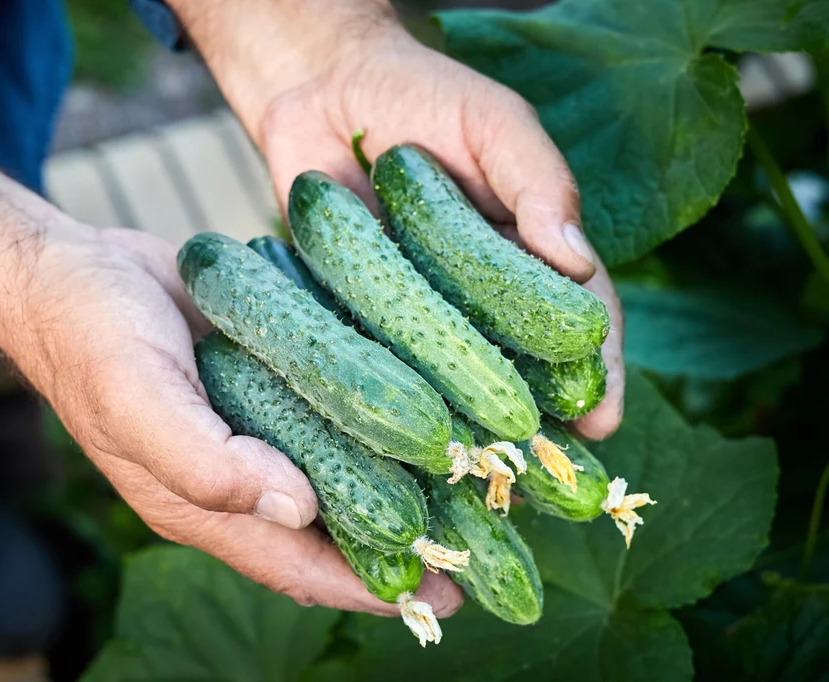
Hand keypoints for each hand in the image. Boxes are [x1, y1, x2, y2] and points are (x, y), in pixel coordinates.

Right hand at [0, 126, 460, 615]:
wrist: (66, 271)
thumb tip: (299, 506)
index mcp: (202, 504)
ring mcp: (253, 431)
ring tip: (468, 480)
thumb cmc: (88, 334)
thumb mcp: (134, 395)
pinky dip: (372, 424)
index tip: (449, 593)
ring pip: (337, 474)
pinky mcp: (264, 385)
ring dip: (398, 484)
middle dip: (403, 543)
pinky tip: (418, 407)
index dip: (373, 587)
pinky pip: (327, 416)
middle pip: (332, 531)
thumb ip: (203, 460)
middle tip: (482, 538)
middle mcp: (236, 479)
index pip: (300, 567)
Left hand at [171, 0, 623, 438]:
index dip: (597, 371)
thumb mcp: (492, 123)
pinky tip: (398, 448)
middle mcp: (476, 291)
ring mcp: (416, 307)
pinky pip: (378, 363)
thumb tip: (575, 258)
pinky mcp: (357, 312)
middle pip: (518, 366)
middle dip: (538, 423)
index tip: (604, 423)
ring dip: (466, 431)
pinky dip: (391, 403)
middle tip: (547, 479)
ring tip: (477, 482)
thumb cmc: (419, 94)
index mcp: (525, 251)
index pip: (575, 319)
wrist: (321, 89)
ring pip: (450, 380)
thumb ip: (537, 180)